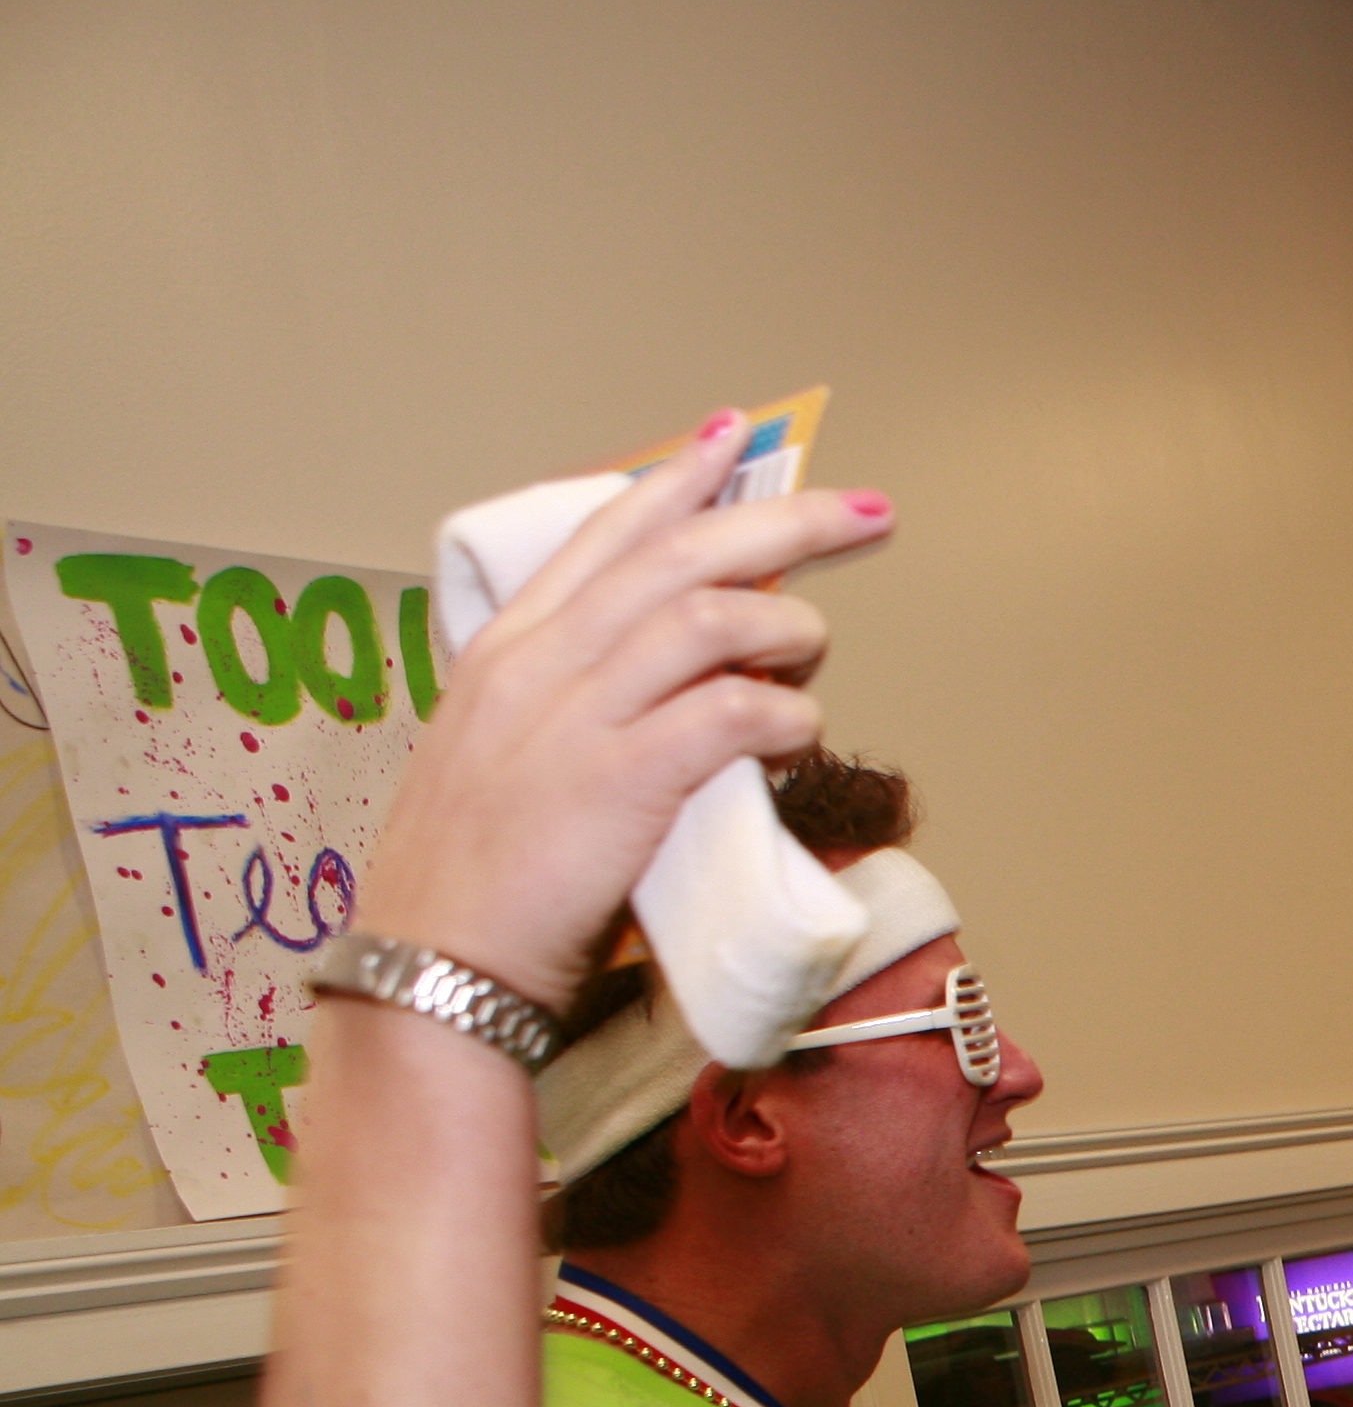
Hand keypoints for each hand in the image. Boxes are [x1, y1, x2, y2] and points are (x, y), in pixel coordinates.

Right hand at [353, 414, 893, 1009]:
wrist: (433, 966)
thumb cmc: (479, 883)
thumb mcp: (511, 760)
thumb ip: (585, 707)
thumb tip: (691, 683)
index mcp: (507, 652)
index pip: (604, 535)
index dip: (680, 482)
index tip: (740, 439)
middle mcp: (538, 666)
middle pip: (676, 556)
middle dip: (782, 522)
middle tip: (864, 512)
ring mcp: (573, 719)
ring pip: (707, 619)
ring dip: (787, 629)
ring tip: (815, 654)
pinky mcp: (617, 781)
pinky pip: (726, 712)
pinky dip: (781, 711)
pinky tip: (800, 730)